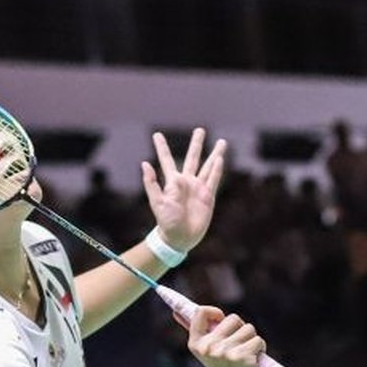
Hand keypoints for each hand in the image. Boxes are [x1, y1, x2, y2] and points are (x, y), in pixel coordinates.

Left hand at [142, 128, 226, 251]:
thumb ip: (152, 183)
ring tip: (222, 142)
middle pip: (193, 158)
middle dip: (197, 144)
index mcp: (172, 182)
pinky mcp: (208, 196)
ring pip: (208, 166)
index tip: (156, 134)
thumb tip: (145, 164)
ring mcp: (199, 188)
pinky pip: (214, 179)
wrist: (179, 237)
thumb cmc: (166, 221)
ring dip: (215, 154)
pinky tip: (221, 158)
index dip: (162, 147)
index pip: (167, 160)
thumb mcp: (156, 202)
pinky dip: (218, 169)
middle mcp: (186, 181)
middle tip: (200, 129)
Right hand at [187, 306, 264, 366]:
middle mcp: (210, 348)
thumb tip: (175, 312)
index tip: (220, 319)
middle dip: (239, 328)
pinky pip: (258, 341)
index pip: (201, 312)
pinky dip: (259, 348)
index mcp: (196, 344)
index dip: (215, 312)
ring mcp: (227, 354)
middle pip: (233, 318)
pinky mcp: (245, 359)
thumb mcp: (204, 349)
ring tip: (244, 353)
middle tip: (236, 343)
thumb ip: (195, 329)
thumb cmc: (221, 365)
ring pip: (249, 328)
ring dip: (251, 339)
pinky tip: (252, 360)